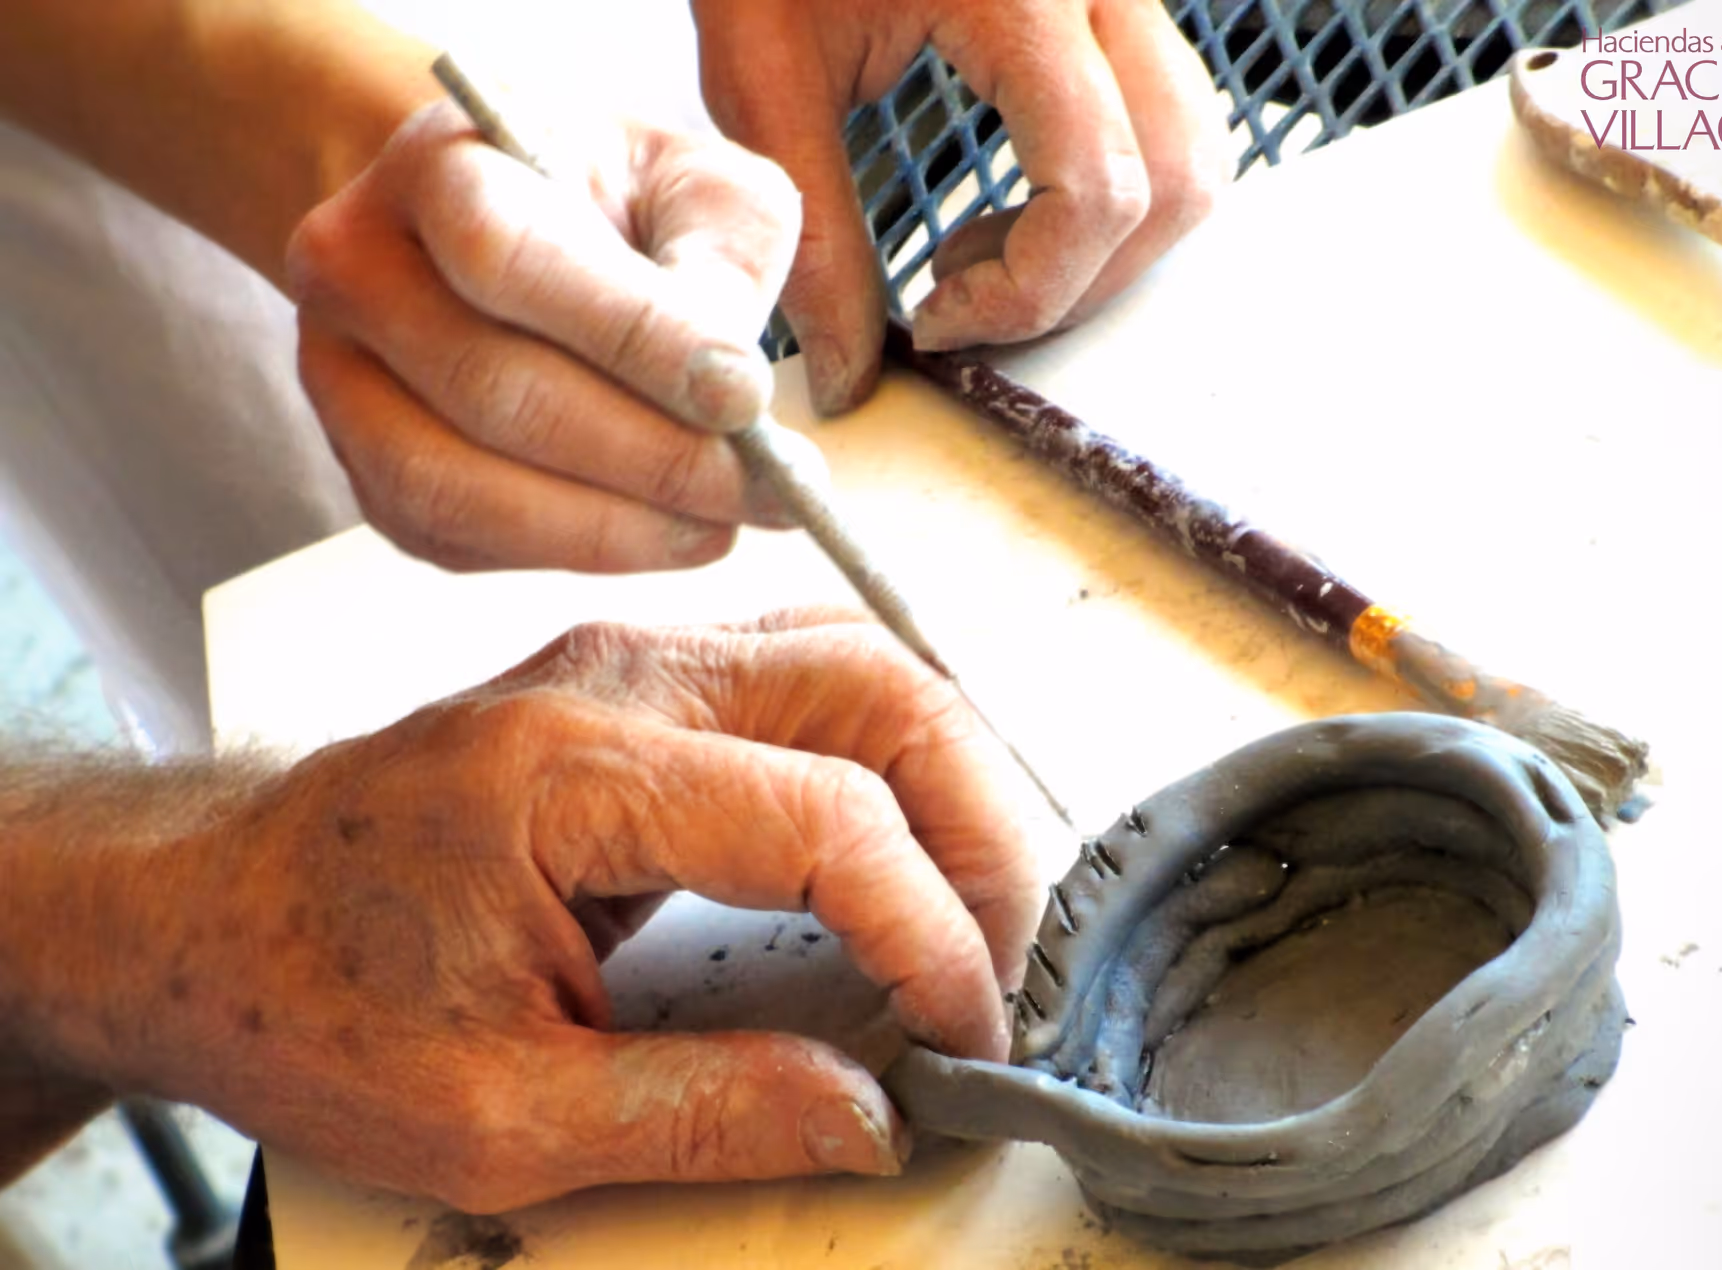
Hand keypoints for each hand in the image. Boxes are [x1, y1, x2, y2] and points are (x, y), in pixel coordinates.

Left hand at [63, 612, 1048, 1209]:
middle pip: (881, 688)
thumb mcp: (493, 1113)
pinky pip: (817, 673)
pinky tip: (908, 838)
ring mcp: (633, 662)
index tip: (959, 1032)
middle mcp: (618, 679)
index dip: (928, 930)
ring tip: (977, 904)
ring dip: (954, 777)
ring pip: (865, 660)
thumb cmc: (307, 993)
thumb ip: (701, 1116)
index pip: (827, 813)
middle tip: (1002, 959)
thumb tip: (865, 1117)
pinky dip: (895, 752)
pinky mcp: (644, 682)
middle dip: (982, 828)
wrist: (203, 913)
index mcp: (573, 771)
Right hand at [287, 101, 826, 572]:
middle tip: (769, 489)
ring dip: (612, 528)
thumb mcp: (701, 188)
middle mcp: (359, 267)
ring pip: (459, 487)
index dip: (634, 340)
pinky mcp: (362, 468)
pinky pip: (456, 540)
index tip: (746, 399)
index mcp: (439, 165)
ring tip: (722, 523)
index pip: (511, 259)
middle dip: (652, 457)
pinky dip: (568, 554)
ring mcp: (341, 377)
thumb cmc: (624, 205)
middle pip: (495, 392)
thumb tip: (730, 392)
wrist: (520, 226)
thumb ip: (724, 265)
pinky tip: (656, 533)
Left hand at [694, 0, 1231, 411]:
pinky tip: (1012, 209)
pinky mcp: (1115, 6)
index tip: (937, 321)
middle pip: (1176, 183)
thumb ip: (815, 233)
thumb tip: (851, 371)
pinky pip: (1167, 123)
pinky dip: (1112, 197)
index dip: (1029, 292)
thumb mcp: (763, 77)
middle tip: (964, 302)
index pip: (1100, 187)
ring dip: (1106, 246)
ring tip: (984, 254)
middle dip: (1077, 282)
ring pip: (1194, 156)